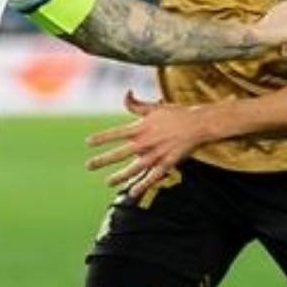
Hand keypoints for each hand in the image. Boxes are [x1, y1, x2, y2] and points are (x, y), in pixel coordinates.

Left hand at [85, 91, 216, 199]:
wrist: (198, 123)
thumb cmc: (176, 114)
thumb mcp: (154, 107)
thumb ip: (136, 104)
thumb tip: (125, 94)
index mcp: (141, 127)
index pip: (116, 133)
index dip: (101, 138)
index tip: (88, 143)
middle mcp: (146, 142)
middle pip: (120, 153)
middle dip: (103, 160)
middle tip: (89, 166)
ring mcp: (156, 154)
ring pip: (134, 168)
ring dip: (120, 176)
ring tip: (108, 182)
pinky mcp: (167, 163)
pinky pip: (152, 177)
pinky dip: (143, 185)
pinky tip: (133, 193)